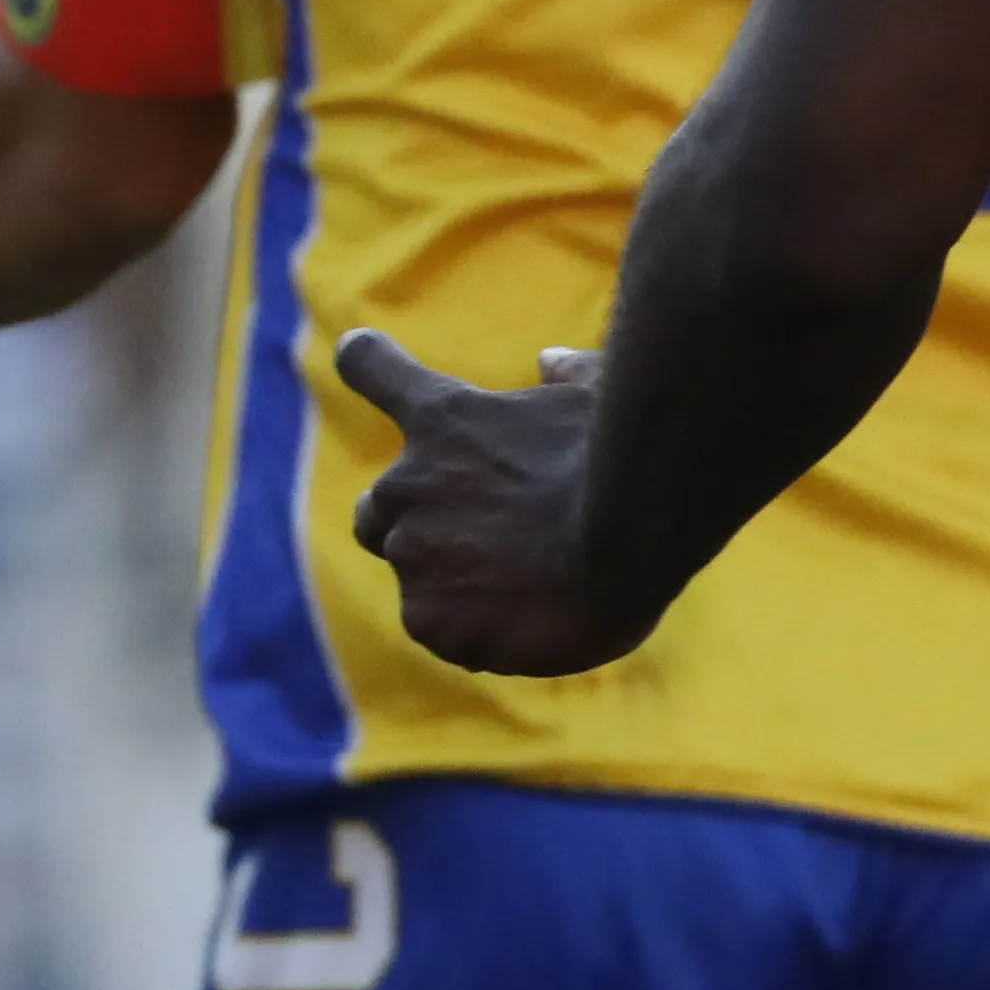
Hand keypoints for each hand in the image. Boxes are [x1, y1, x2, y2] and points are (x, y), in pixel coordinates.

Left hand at [337, 334, 640, 677]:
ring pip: (417, 580)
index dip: (370, 361)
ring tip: (534, 593)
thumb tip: (550, 360)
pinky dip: (481, 636)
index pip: (371, 367)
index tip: (363, 353)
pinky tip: (534, 627)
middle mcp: (406, 485)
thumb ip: (567, 378)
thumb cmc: (619, 458)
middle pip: (374, 512)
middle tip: (478, 541)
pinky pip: (446, 632)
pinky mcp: (430, 620)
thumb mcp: (596, 396)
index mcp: (442, 419)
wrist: (626, 534)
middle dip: (410, 526)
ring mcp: (412, 555)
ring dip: (459, 586)